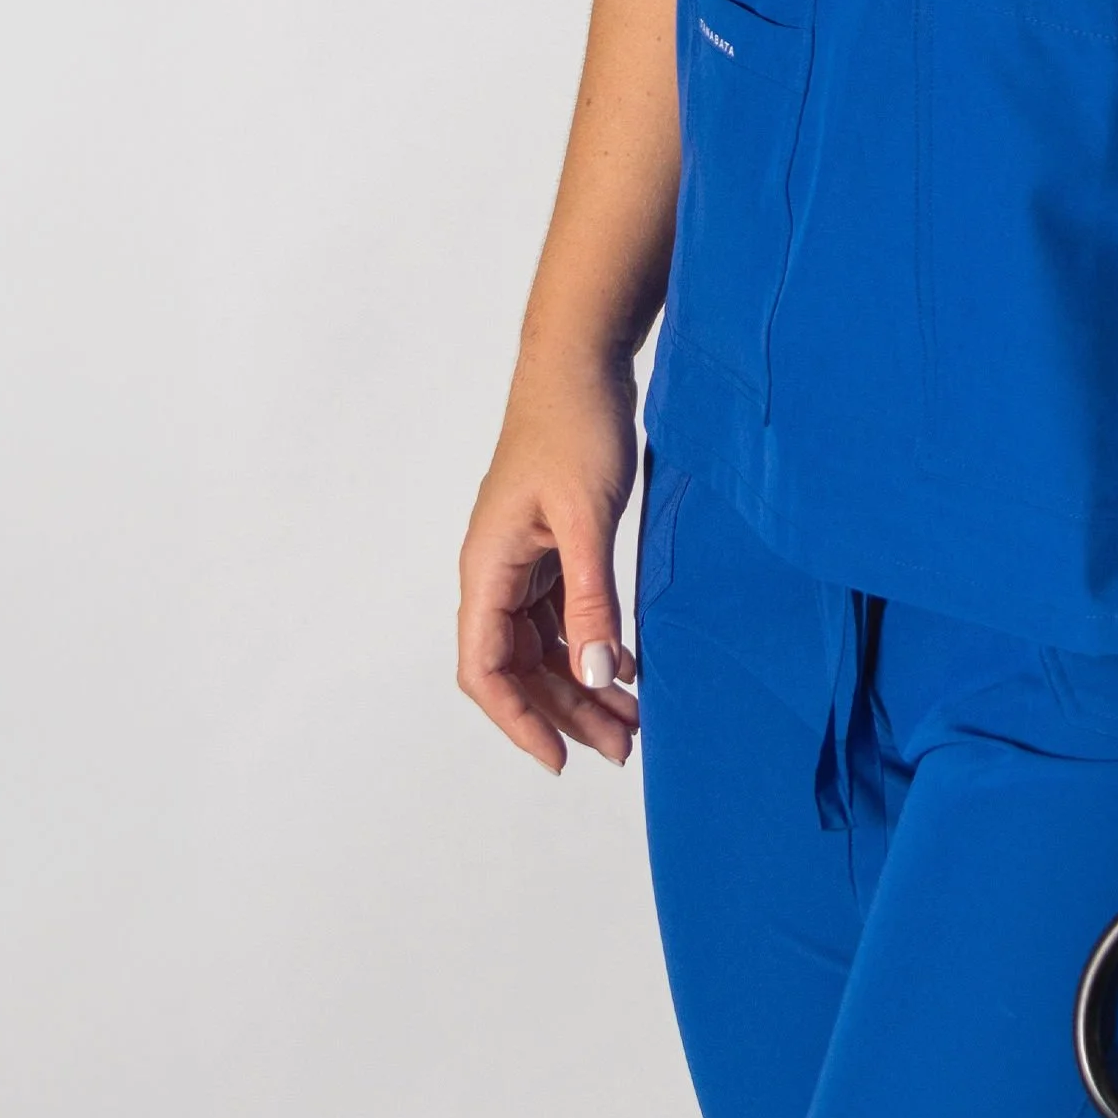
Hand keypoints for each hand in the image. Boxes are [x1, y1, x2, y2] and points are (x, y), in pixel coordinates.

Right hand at [457, 359, 643, 773]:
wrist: (582, 359)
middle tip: (622, 746)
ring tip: (632, 720)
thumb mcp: (587, 517)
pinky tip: (629, 664)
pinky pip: (563, 613)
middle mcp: (496, 571)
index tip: (561, 758)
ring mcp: (523, 559)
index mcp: (487, 568)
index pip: (485, 669)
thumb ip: (589, 598)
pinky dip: (592, 642)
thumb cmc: (575, 425)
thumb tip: (594, 672)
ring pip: (544, 643)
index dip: (519, 721)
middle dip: (566, 711)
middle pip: (520, 666)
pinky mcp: (551, 544)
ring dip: (583, 682)